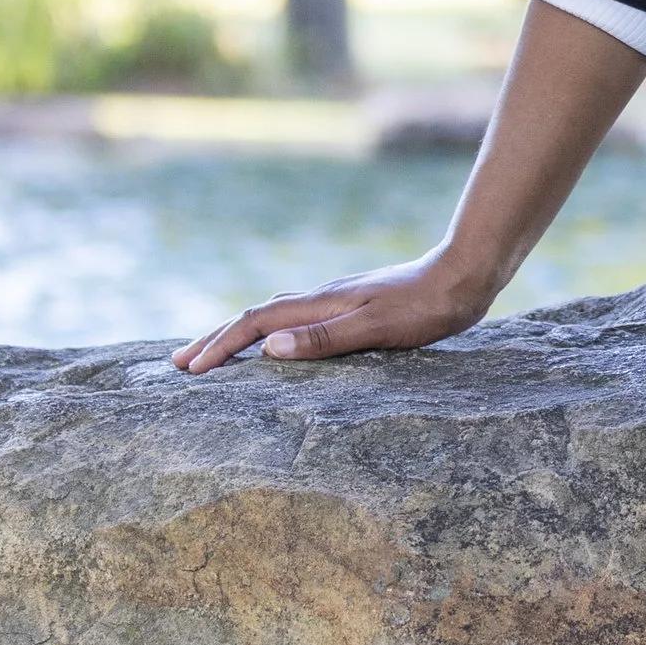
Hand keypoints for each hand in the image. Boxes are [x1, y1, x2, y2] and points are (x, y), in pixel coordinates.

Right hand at [171, 251, 492, 374]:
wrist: (466, 275)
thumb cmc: (427, 308)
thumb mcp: (377, 329)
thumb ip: (325, 339)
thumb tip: (268, 349)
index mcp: (321, 304)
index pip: (255, 324)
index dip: (221, 346)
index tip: (190, 369)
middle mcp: (321, 298)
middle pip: (255, 316)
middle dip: (216, 339)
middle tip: (179, 362)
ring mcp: (336, 299)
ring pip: (273, 315)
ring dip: (239, 334)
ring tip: (215, 352)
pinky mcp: (352, 303)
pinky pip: (295, 317)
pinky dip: (269, 330)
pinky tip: (278, 342)